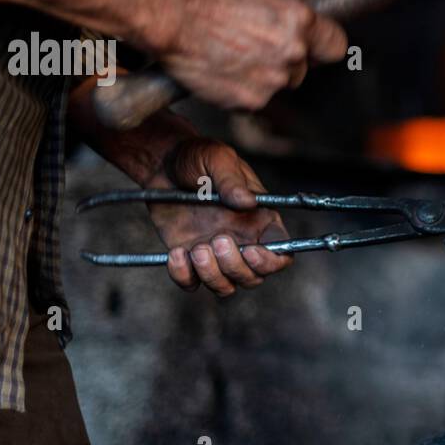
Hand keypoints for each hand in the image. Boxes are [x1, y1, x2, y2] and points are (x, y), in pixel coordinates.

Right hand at [148, 0, 347, 109]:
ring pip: (277, 85)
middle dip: (283, 63)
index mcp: (298, 20)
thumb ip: (286, 15)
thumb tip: (299, 25)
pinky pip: (253, 100)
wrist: (170, 16)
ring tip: (230, 55)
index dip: (322, 48)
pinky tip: (220, 70)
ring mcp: (273, 78)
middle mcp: (292, 51)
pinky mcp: (251, 100)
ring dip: (260, 77)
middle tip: (253, 49)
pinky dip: (239, 91)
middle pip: (302, 69)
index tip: (314, 50)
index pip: (335, 45)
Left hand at [148, 137, 292, 295]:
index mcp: (260, 220)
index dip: (272, 261)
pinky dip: (184, 276)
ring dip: (212, 275)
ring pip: (226, 286)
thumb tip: (247, 201)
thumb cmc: (198, 158)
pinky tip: (175, 254)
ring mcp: (215, 253)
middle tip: (218, 240)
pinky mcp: (189, 258)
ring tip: (196, 249)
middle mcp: (242, 241)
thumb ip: (231, 180)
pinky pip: (192, 283)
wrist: (163, 164)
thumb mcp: (217, 158)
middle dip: (236, 268)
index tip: (251, 251)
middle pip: (254, 277)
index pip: (281, 253)